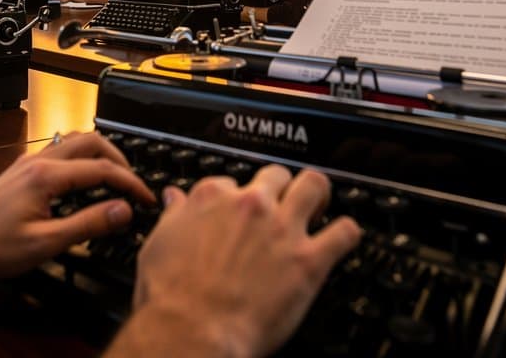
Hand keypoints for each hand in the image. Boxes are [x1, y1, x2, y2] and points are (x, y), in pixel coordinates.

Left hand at [0, 132, 154, 278]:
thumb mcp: (46, 243)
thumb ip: (88, 224)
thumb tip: (123, 210)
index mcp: (47, 176)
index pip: (102, 169)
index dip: (130, 183)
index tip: (147, 199)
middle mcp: (41, 160)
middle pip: (92, 141)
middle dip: (119, 159)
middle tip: (134, 184)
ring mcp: (31, 161)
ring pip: (76, 141)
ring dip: (101, 154)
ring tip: (116, 179)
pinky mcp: (25, 168)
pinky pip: (63, 150)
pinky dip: (84, 158)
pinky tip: (87, 180)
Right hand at [130, 166, 360, 357]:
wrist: (193, 332)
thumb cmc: (171, 297)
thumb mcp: (158, 245)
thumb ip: (174, 215)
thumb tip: (175, 199)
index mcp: (211, 198)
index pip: (229, 181)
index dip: (234, 197)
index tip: (237, 211)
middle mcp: (250, 205)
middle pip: (275, 174)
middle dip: (279, 187)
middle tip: (280, 206)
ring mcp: (282, 229)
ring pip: (314, 186)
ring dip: (317, 195)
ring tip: (318, 206)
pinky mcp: (308, 260)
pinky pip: (344, 233)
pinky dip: (347, 233)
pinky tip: (342, 238)